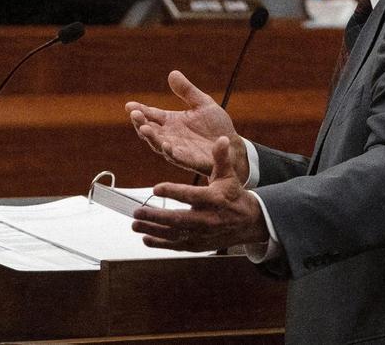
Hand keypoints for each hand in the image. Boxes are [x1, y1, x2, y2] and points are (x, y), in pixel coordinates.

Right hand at [126, 70, 248, 180]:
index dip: (140, 110)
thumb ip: (187, 91)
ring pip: (159, 144)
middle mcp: (170, 135)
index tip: (129, 106)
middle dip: (140, 123)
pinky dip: (170, 152)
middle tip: (135, 115)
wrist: (232, 145)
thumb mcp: (202, 103)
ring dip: (151, 137)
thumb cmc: (215, 126)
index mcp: (171, 121)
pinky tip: (166, 145)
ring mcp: (178, 148)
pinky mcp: (189, 160)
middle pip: (150, 130)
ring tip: (145, 129)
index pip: (151, 115)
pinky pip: (177, 157)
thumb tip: (173, 73)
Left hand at [131, 137, 268, 251]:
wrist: (248, 223)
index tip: (156, 188)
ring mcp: (202, 235)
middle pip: (179, 220)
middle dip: (156, 217)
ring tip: (135, 225)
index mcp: (214, 200)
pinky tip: (146, 238)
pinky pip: (177, 246)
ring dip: (153, 231)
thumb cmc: (233, 196)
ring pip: (175, 235)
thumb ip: (221, 158)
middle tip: (137, 212)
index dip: (173, 192)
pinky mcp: (198, 245)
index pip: (191, 195)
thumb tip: (222, 139)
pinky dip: (161, 244)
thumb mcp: (228, 175)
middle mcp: (208, 220)